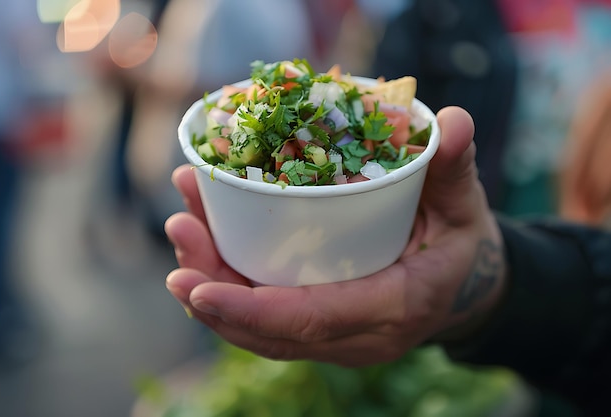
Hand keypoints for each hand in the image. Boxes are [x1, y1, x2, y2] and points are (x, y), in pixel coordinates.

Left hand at [164, 106, 505, 366]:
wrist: (461, 286)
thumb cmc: (458, 240)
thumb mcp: (463, 204)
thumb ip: (454, 166)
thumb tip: (456, 120)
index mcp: (394, 306)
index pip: (312, 318)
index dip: (251, 309)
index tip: (196, 284)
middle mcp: (357, 337)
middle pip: (270, 330)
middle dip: (212, 291)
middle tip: (179, 228)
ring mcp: (336, 340)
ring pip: (260, 331)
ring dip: (210, 289)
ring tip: (182, 229)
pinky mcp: (321, 332)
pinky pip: (266, 323)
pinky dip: (228, 291)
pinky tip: (201, 250)